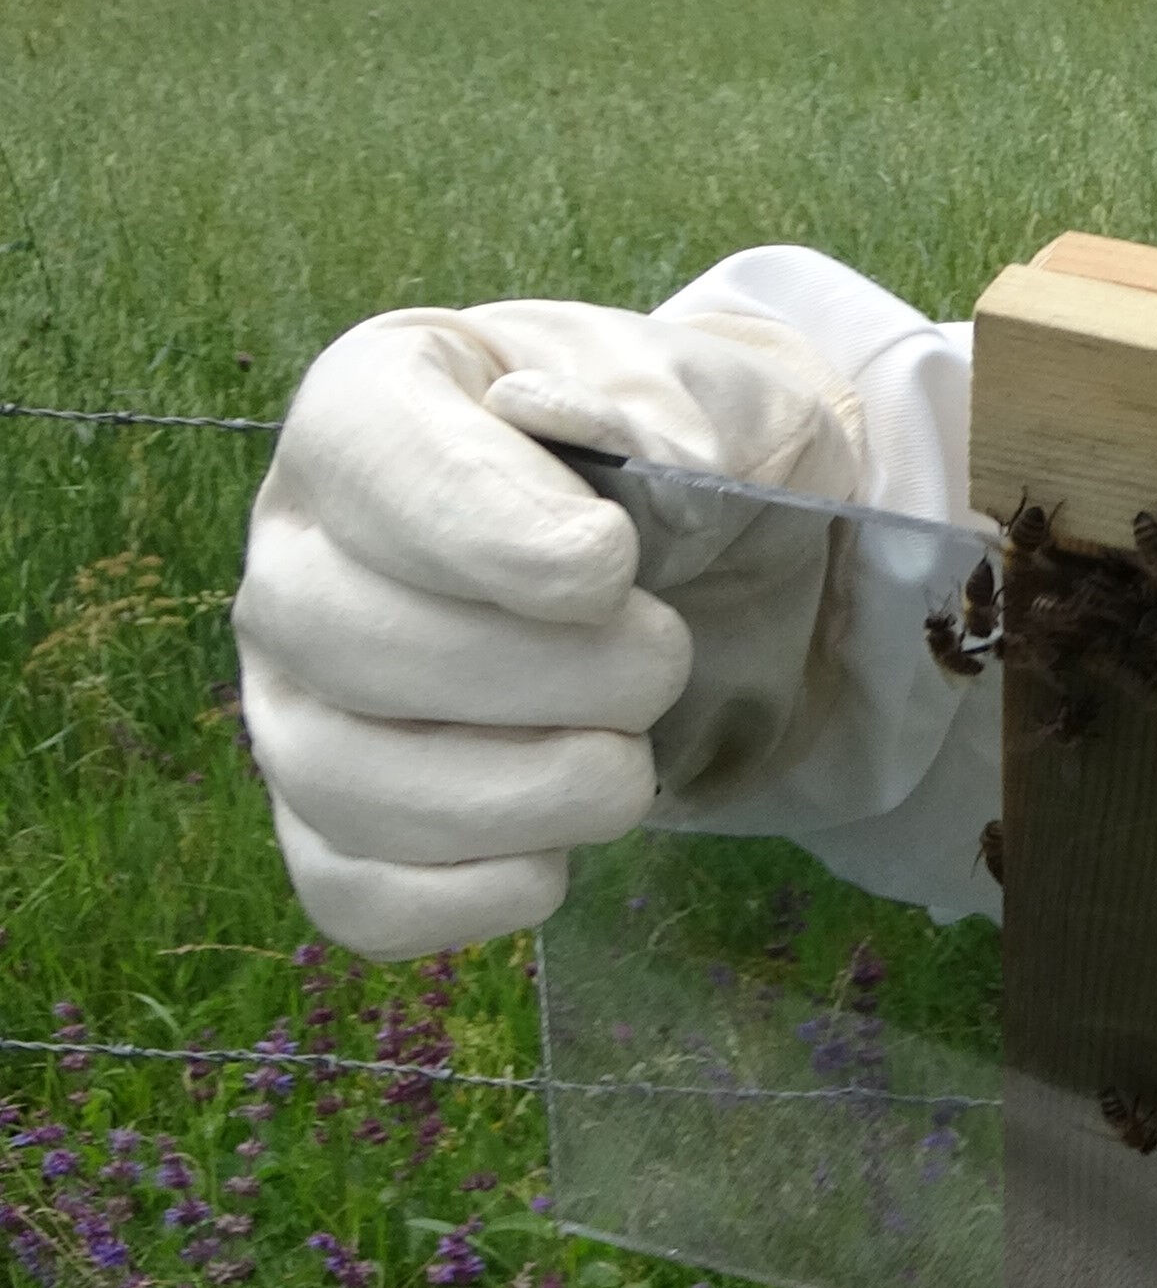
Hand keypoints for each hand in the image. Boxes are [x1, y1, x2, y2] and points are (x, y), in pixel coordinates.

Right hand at [236, 300, 862, 958]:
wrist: (726, 559)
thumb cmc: (693, 452)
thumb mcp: (715, 392)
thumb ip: (659, 402)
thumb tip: (559, 418)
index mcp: (378, 403)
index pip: (372, 458)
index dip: (492, 530)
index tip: (611, 566)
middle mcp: (301, 549)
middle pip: (342, 635)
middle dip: (540, 673)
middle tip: (663, 657)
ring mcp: (299, 692)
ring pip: (338, 778)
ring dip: (519, 794)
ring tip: (628, 762)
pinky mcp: (335, 817)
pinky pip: (351, 890)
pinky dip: (468, 896)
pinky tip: (561, 853)